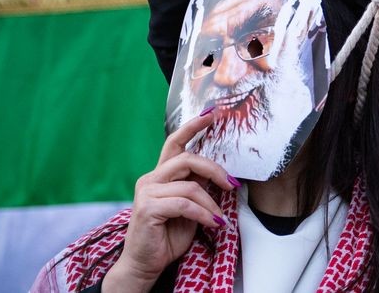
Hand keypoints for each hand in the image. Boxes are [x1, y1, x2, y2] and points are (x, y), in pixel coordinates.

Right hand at [103, 112, 238, 292]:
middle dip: (215, 170)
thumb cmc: (168, 236)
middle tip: (233, 184)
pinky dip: (204, 214)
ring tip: (218, 217)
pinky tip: (213, 224)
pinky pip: (185, 203)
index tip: (212, 113)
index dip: (193, 126)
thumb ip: (198, 188)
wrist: (146, 264)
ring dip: (211, 203)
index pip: (175, 142)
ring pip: (190, 185)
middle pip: (188, 159)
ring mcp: (147, 192)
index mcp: (161, 175)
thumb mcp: (190, 207)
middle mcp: (151, 179)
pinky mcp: (148, 208)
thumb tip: (223, 175)